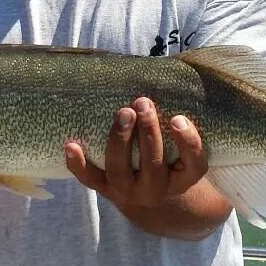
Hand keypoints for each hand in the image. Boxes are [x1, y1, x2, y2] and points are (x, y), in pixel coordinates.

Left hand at [65, 97, 208, 209]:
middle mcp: (157, 190)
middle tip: (143, 103)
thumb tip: (166, 73)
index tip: (178, 118)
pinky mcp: (105, 190)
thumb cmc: (168, 155)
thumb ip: (178, 120)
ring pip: (121, 171)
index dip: (188, 143)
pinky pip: (90, 179)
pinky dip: (78, 164)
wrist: (147, 191)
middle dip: (148, 132)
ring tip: (122, 112)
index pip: (194, 164)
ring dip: (119, 140)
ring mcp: (128, 192)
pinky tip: (71, 145)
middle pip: (153, 165)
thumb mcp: (181, 146)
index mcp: (183, 179)